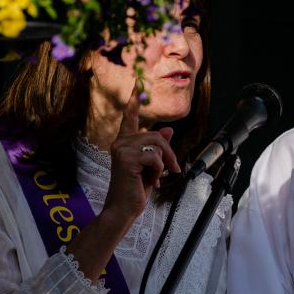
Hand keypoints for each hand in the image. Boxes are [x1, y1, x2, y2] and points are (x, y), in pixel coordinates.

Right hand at [101, 84, 180, 231]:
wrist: (122, 210)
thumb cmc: (134, 190)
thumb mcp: (151, 167)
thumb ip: (157, 148)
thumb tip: (168, 130)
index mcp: (124, 143)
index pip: (130, 118)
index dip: (134, 101)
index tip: (137, 83)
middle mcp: (120, 143)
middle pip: (155, 135)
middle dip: (168, 153)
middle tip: (172, 170)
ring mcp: (121, 150)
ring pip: (157, 145)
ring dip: (165, 162)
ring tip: (159, 177)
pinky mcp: (126, 159)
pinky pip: (155, 157)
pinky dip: (159, 170)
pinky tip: (151, 181)